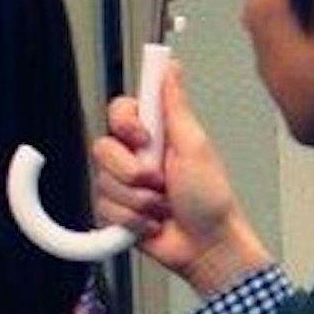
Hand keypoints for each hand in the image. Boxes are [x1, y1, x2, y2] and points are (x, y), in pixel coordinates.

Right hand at [93, 59, 269, 297]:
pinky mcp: (117, 213)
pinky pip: (104, 209)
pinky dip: (132, 220)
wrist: (208, 246)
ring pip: (103, 183)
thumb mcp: (196, 146)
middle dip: (132, 172)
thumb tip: (170, 67)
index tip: (143, 138)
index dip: (125, 125)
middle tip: (161, 181)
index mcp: (156, 136)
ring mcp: (125, 186)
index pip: (119, 112)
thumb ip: (176, 106)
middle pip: (102, 149)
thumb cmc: (212, 199)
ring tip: (163, 207)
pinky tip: (153, 223)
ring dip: (138, 200)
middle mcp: (136, 158)